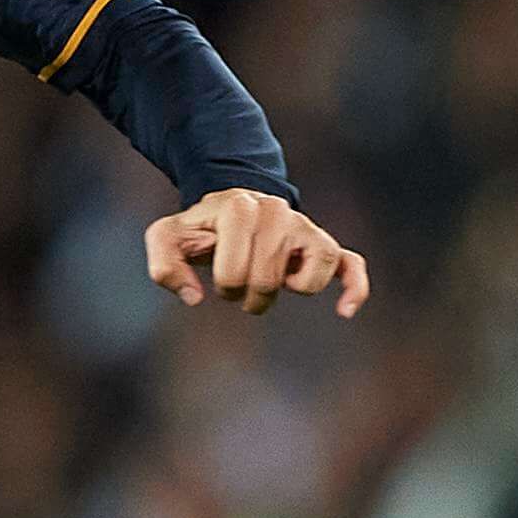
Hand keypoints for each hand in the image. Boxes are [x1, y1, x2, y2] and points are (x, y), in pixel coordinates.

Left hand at [146, 187, 369, 318]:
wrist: (232, 208)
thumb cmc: (201, 230)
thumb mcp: (168, 237)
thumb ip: (164, 265)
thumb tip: (194, 298)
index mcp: (238, 207)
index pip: (235, 271)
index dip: (225, 285)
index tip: (221, 278)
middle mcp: (277, 211)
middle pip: (269, 279)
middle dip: (251, 295)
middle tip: (242, 286)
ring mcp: (304, 227)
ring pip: (312, 276)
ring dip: (290, 291)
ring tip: (274, 280)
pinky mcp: (324, 244)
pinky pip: (350, 265)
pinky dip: (353, 288)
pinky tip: (345, 311)